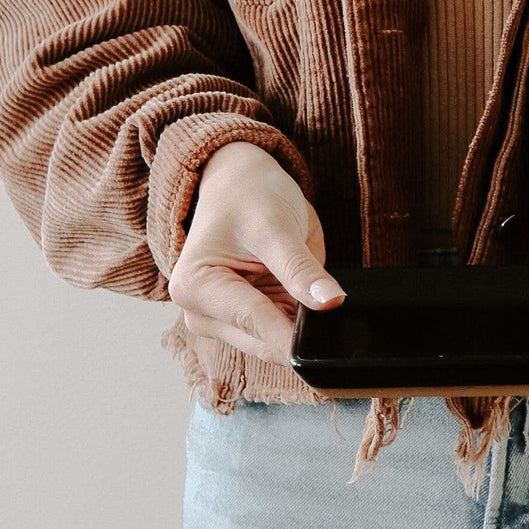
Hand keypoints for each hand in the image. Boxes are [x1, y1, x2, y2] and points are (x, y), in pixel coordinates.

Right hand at [166, 141, 346, 365]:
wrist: (243, 184)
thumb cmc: (250, 197)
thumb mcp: (277, 226)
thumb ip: (301, 269)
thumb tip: (330, 302)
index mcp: (195, 288)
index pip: (255, 322)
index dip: (295, 334)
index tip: (328, 342)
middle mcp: (201, 312)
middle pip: (264, 341)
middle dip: (300, 330)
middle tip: (332, 305)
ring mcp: (223, 320)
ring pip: (276, 343)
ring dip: (302, 325)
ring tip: (315, 290)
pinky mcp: (246, 320)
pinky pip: (282, 332)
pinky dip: (300, 320)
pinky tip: (308, 297)